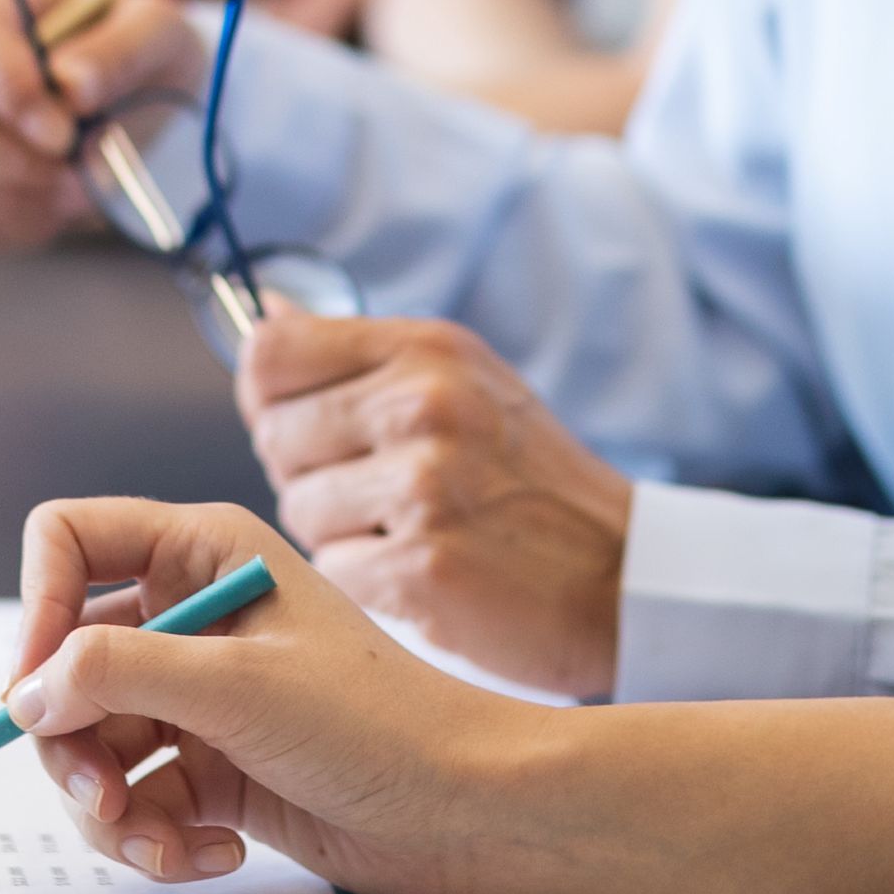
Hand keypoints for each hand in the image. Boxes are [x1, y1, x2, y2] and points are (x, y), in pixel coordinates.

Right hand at [0, 0, 204, 251]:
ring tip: (87, 183)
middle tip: (83, 171)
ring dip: (24, 196)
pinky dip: (29, 223)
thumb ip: (120, 49)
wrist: (153, 101)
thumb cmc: (143, 49)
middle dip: (16, 160)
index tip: (62, 133)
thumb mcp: (156, 29)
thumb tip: (73, 86)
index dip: (7, 90)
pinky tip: (67, 201)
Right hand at [2, 497, 557, 893]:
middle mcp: (193, 615)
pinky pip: (138, 802)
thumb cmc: (379, 724)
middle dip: (68, 742)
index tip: (36, 692)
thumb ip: (116, 673)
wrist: (471, 815)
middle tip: (100, 800)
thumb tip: (22, 694)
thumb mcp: (238, 685)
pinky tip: (216, 853)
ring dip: (110, 809)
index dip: (35, 609)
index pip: (69, 541)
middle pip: (65, 662)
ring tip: (162, 844)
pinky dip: (157, 838)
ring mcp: (201, 696)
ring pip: (92, 744)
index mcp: (204, 552)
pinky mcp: (216, 770)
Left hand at [238, 314, 630, 700]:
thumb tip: (269, 311)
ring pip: (298, 509)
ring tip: (411, 532)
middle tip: (381, 494)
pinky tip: (422, 573)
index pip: (270, 353)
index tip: (308, 427)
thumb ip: (361, 354)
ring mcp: (425, 487)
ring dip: (339, 533)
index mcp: (430, 350)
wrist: (625, 577)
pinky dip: (366, 582)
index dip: (272, 398)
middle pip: (275, 435)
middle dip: (309, 472)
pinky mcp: (422, 567)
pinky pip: (333, 570)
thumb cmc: (534, 483)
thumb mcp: (465, 382)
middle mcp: (425, 405)